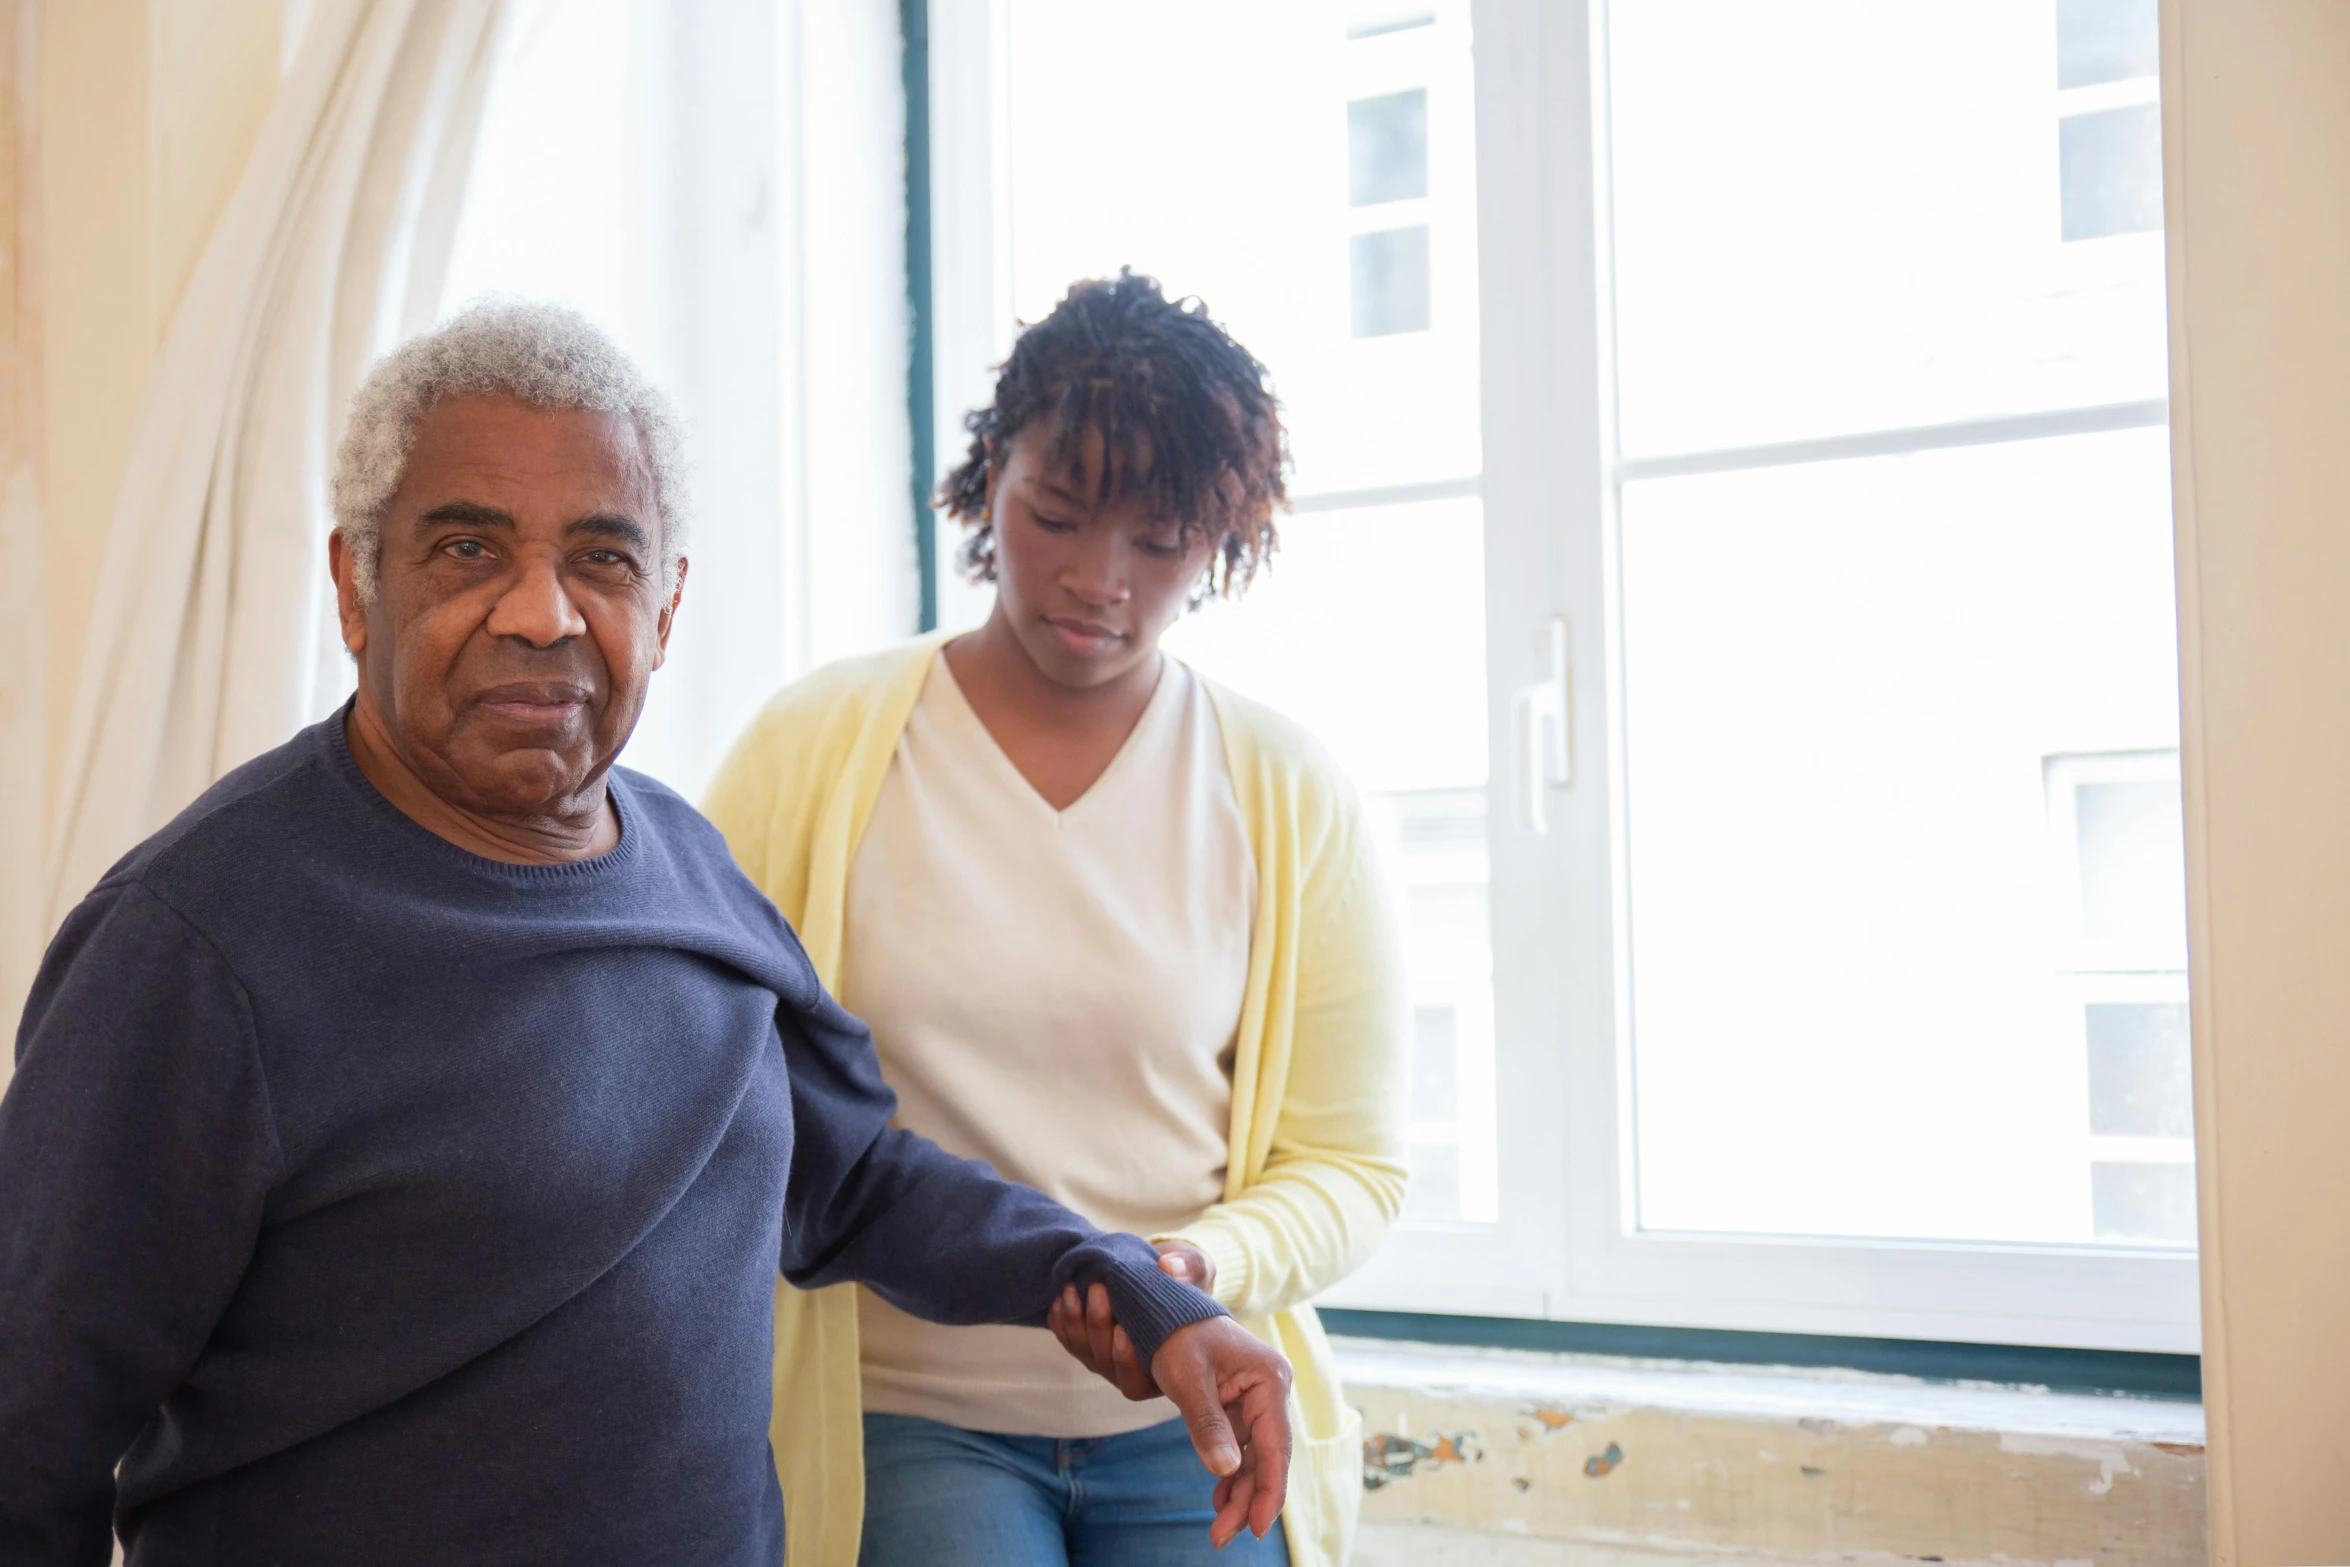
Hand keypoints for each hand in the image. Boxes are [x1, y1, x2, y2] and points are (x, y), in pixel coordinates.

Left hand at [1047, 1242, 1215, 1398]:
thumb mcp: (1197, 1270)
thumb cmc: (1187, 1280)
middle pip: (1104, 1363)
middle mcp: (1131, 1370)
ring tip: (1073, 1287)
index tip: (1123, 1331)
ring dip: (1074, 1320)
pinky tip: (1059, 1299)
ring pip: (1083, 1350)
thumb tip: (1168, 1267)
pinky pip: (1067, 1339)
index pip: (1137, 1382)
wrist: (1161, 1275)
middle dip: (1097, 1326)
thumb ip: (1189, 1269)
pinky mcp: (1088, 1343)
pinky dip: (1060, 1320)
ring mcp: (1106, 1358)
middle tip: (1098, 1289)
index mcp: (1164, 1366)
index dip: (1125, 1360)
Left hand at [1150, 1315, 1293, 1547]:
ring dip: (1238, 1492)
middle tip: (1222, 1537)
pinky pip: (1240, 1447)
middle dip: (1247, 1500)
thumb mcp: (1187, 1378)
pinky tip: (1219, 1499)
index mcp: (1269, 1380)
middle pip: (1266, 1458)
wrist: (1167, 1305)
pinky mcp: (1239, 1406)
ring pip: (1253, 1458)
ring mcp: (1256, 1400)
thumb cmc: (1178, 1333)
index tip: (1256, 1528)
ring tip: (1219, 1528)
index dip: (1268, 1491)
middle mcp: (1270, 1392)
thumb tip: (1225, 1473)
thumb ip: (1207, 1425)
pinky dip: (1229, 1473)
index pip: (1276, 1446)